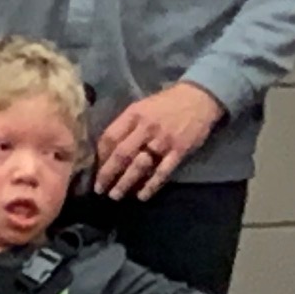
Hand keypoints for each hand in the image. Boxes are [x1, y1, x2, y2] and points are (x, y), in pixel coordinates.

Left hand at [94, 83, 223, 200]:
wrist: (199, 97)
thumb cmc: (167, 103)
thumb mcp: (143, 106)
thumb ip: (127, 125)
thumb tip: (109, 148)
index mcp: (134, 114)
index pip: (110, 136)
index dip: (100, 155)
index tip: (95, 169)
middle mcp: (146, 127)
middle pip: (121, 154)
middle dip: (107, 174)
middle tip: (99, 189)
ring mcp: (163, 140)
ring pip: (139, 166)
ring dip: (125, 183)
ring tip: (115, 196)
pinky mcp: (179, 151)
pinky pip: (162, 172)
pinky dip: (151, 186)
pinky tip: (142, 196)